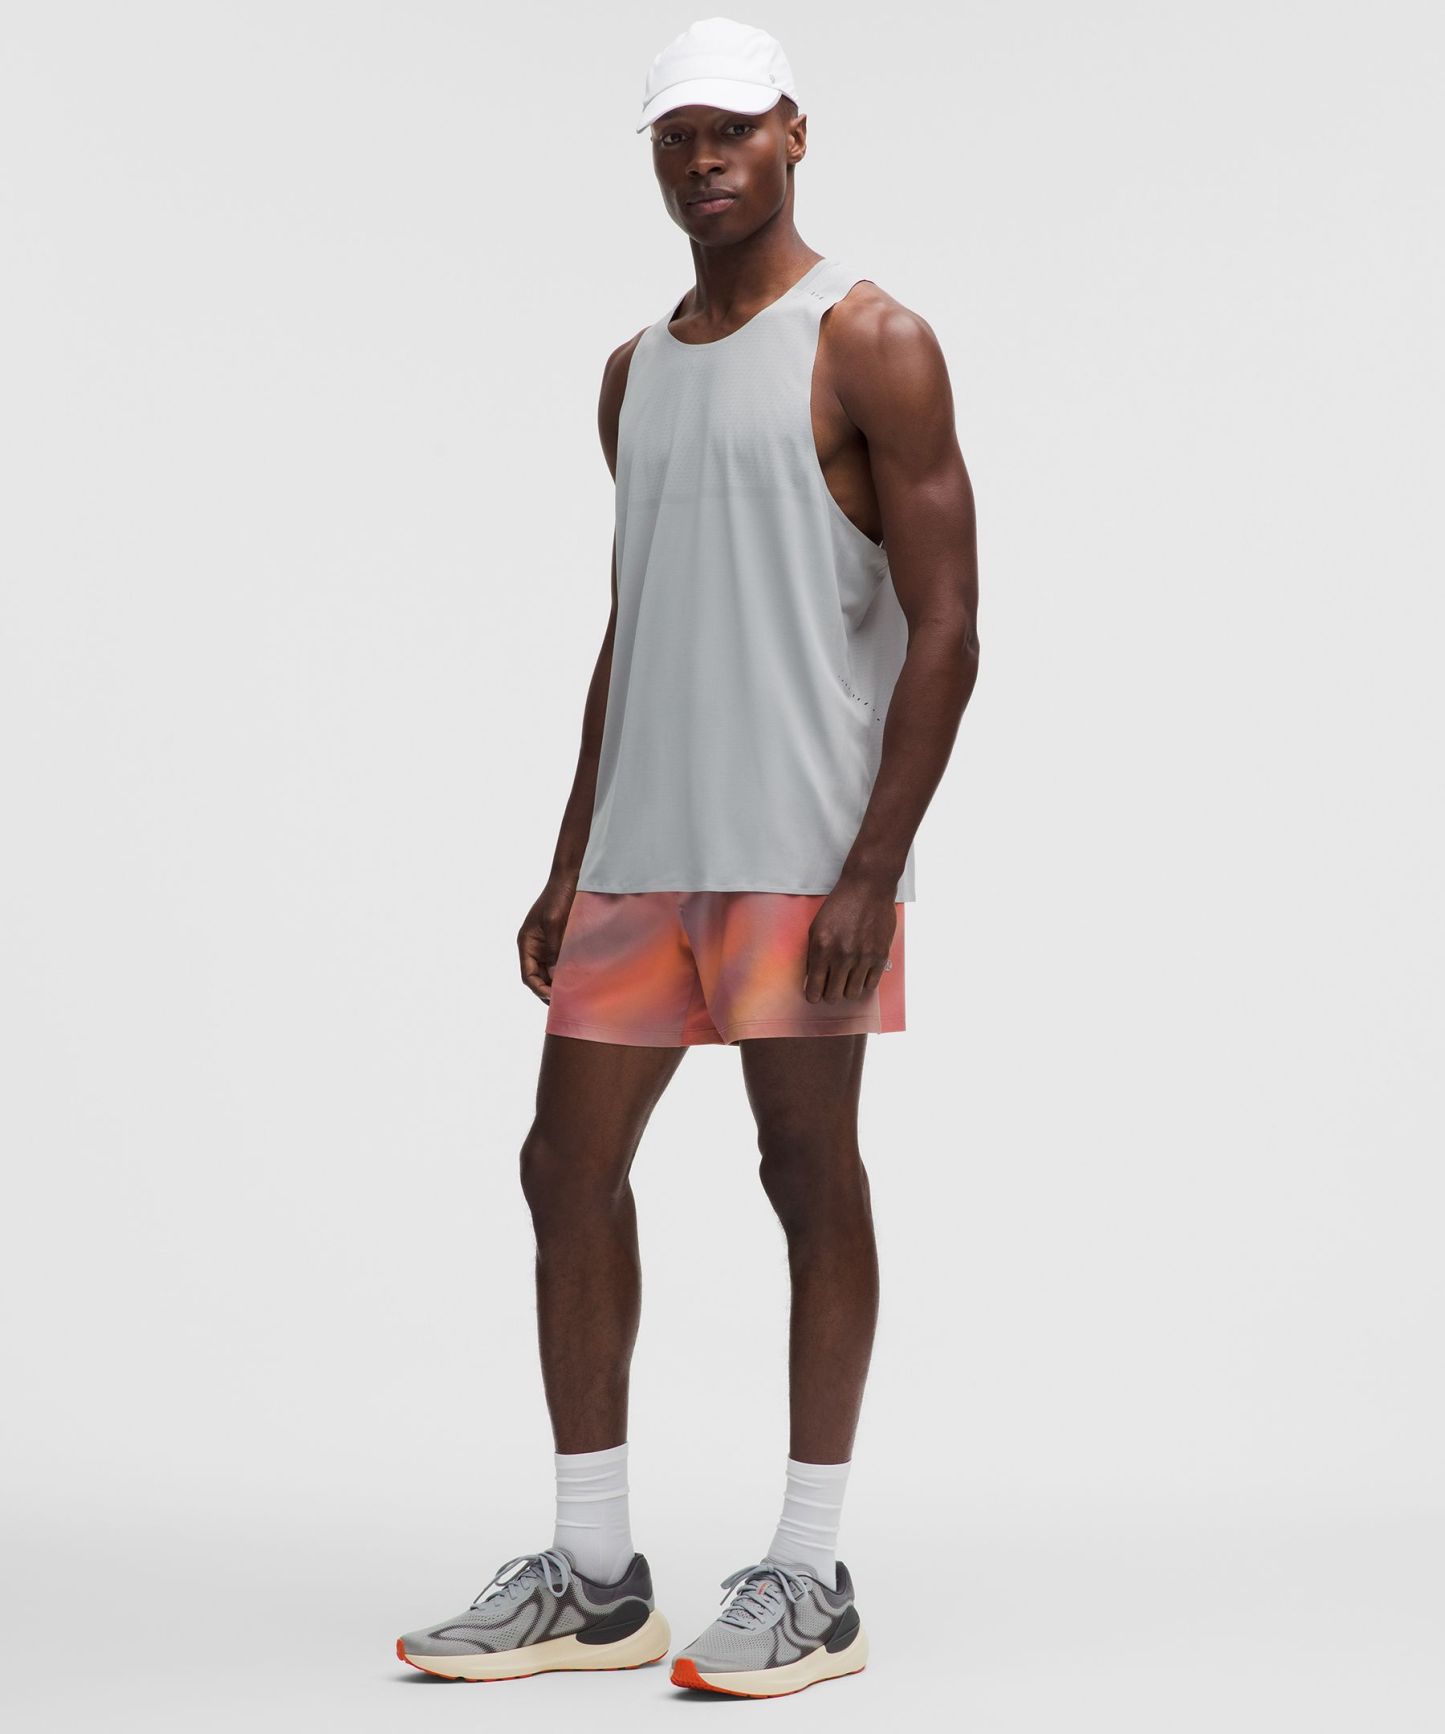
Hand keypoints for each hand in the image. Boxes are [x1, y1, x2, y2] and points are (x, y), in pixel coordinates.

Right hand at [517, 877, 577, 1003]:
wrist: (572, 879)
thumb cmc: (558, 897)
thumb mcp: (553, 923)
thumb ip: (554, 948)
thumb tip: (557, 975)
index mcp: (527, 943)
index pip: (528, 975)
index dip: (539, 989)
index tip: (553, 997)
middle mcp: (536, 948)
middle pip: (539, 979)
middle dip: (549, 992)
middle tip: (566, 1004)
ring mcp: (550, 947)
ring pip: (552, 974)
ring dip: (560, 985)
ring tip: (574, 997)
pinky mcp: (563, 944)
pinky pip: (564, 965)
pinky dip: (569, 974)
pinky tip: (581, 982)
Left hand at [803, 877, 896, 1004]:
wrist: (868, 887)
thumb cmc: (839, 906)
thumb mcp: (816, 927)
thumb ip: (813, 954)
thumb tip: (811, 979)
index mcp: (822, 948)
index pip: (814, 989)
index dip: (813, 996)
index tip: (815, 995)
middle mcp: (842, 955)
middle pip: (833, 997)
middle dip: (830, 995)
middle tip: (831, 987)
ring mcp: (863, 957)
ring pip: (852, 993)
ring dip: (848, 988)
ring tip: (847, 977)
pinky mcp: (880, 955)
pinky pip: (871, 985)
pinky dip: (864, 981)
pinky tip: (861, 971)